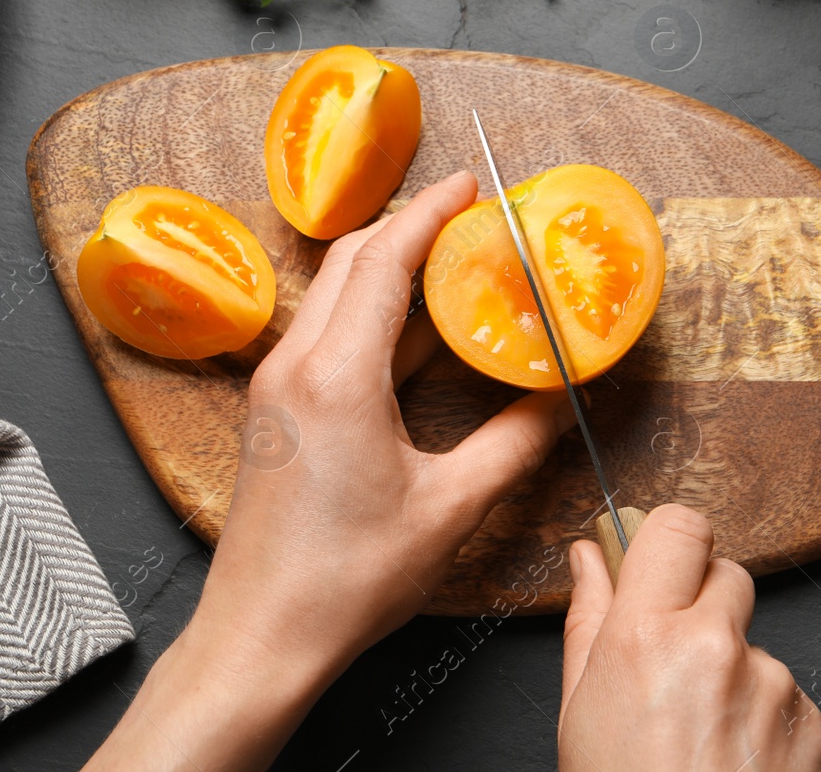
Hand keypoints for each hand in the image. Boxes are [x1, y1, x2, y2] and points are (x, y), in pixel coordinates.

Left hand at [203, 167, 574, 666]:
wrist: (260, 637)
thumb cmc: (345, 581)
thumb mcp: (450, 510)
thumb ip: (513, 446)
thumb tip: (560, 404)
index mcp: (337, 376)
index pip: (384, 261)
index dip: (430, 212)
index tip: (470, 184)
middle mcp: (295, 366)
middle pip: (350, 261)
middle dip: (409, 226)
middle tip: (468, 216)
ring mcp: (277, 388)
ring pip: (333, 295)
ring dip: (388, 270)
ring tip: (451, 266)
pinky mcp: (275, 412)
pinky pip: (325, 335)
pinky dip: (370, 313)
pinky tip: (416, 335)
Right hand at [559, 505, 820, 771]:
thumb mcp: (580, 711)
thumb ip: (588, 620)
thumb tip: (586, 558)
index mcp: (647, 634)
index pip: (679, 526)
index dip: (667, 540)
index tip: (658, 564)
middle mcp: (716, 645)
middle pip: (725, 573)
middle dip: (701, 603)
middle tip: (672, 662)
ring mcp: (773, 683)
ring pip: (754, 639)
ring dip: (733, 668)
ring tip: (697, 735)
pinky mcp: (812, 721)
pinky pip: (787, 692)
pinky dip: (764, 716)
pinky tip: (731, 759)